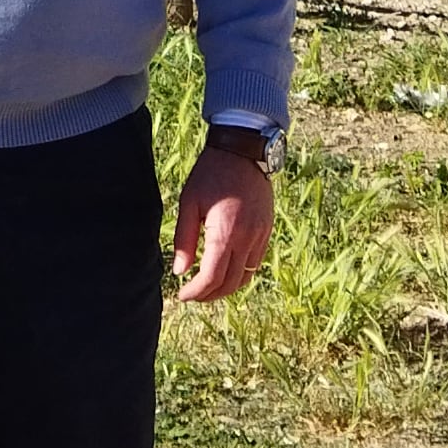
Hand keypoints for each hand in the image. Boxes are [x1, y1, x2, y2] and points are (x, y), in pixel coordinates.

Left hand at [172, 137, 274, 302]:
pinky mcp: (266, 231)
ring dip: (226, 288)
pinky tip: (225, 271)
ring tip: (207, 288)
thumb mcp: (189, 203)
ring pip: (245, 277)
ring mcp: (260, 236)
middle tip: (192, 295)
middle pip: (229, 283)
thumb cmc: (211, 174)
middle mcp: (247, 238)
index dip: (196, 292)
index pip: (212, 277)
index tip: (182, 295)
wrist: (243, 151)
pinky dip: (240, 274)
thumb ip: (184, 240)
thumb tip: (180, 271)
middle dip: (209, 295)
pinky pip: (255, 263)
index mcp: (225, 232)